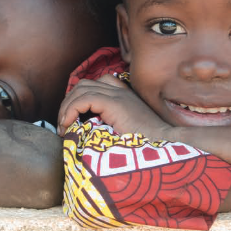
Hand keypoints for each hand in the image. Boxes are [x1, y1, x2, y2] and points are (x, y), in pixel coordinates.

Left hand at [57, 74, 171, 138]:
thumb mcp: (125, 131)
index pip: (94, 85)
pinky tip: (69, 126)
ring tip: (65, 127)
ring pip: (81, 88)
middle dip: (69, 102)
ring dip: (67, 107)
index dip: (78, 100)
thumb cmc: (148, 146)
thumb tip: (84, 133)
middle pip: (84, 84)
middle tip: (64, 124)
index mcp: (124, 96)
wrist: (166, 145)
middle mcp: (121, 91)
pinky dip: (71, 111)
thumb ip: (110, 125)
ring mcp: (118, 95)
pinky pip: (84, 99)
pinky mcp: (115, 103)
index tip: (71, 123)